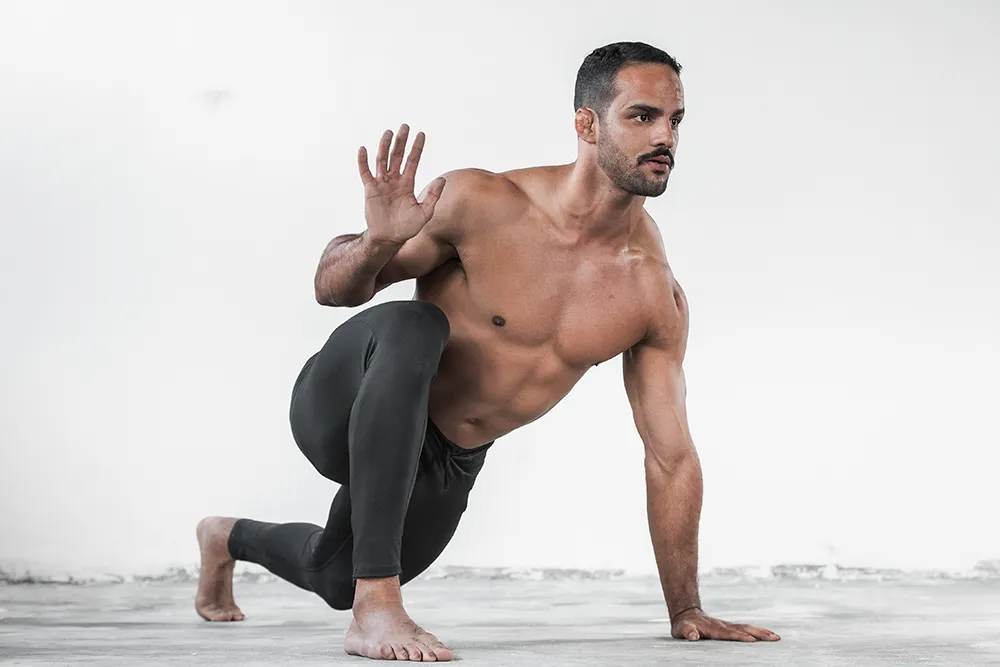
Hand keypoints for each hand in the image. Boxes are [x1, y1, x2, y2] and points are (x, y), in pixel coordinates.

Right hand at [357, 123, 445, 245]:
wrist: (389, 238)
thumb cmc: (407, 228)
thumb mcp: (425, 212)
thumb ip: (433, 196)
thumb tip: (442, 179)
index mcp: (407, 184)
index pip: (413, 161)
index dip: (417, 148)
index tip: (421, 134)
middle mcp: (394, 180)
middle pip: (398, 156)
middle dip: (401, 141)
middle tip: (405, 126)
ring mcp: (382, 184)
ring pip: (382, 160)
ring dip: (385, 146)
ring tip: (389, 132)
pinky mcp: (370, 190)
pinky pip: (365, 172)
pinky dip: (363, 161)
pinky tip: (363, 149)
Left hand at [671, 607, 779, 641]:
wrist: (686, 614)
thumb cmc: (684, 626)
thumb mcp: (681, 629)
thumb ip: (687, 632)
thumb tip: (693, 636)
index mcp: (713, 628)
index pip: (728, 633)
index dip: (739, 636)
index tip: (752, 640)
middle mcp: (723, 626)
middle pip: (743, 628)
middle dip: (758, 633)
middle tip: (773, 637)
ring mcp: (728, 625)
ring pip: (747, 627)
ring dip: (761, 632)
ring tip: (776, 637)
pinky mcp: (730, 627)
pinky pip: (746, 628)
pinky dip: (758, 631)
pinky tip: (767, 635)